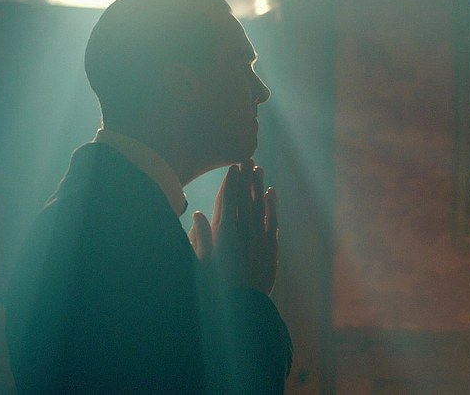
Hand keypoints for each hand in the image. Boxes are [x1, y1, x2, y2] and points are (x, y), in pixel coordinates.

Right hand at [188, 159, 278, 295]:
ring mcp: (259, 240)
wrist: (242, 310)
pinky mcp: (271, 250)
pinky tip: (270, 193)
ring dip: (259, 186)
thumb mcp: (200, 264)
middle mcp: (243, 233)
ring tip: (258, 168)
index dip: (231, 182)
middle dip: (245, 178)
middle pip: (245, 199)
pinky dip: (272, 206)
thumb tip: (197, 215)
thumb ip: (199, 238)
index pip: (228, 201)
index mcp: (223, 235)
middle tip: (246, 158)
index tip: (233, 167)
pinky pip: (272, 222)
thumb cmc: (215, 289)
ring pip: (260, 206)